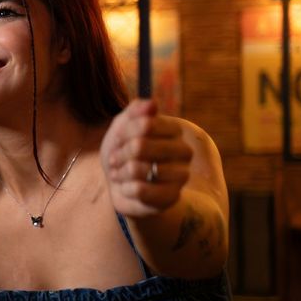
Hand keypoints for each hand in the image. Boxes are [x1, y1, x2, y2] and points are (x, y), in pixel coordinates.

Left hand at [101, 98, 190, 216]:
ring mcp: (181, 175)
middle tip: (115, 159)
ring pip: (137, 169)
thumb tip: (152, 103)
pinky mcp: (172, 196)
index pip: (146, 123)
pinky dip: (125, 188)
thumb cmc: (123, 151)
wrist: (123, 184)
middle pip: (140, 146)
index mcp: (175, 130)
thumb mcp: (122, 127)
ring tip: (120, 174)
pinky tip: (126, 188)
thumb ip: (135, 112)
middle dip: (119, 153)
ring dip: (120, 172)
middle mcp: (184, 151)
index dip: (124, 132)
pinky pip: (140, 190)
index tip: (118, 139)